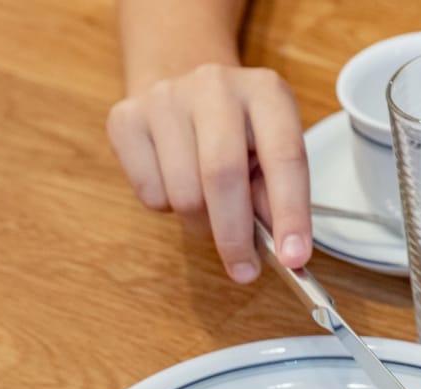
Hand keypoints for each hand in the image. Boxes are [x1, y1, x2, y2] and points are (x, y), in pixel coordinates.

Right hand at [107, 63, 311, 280]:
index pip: (285, 156)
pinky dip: (166, 207)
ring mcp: (166, 97)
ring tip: (209, 210)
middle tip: (244, 270)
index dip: (291, 213)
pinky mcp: (126, 118)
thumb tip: (280, 249)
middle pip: (222, 174)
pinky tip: (175, 183)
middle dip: (235, 235)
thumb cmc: (237, 134)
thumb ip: (275, 196)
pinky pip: (149, 192)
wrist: (181, 90)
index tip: (294, 259)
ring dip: (200, 223)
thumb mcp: (270, 154)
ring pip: (183, 192)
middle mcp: (216, 85)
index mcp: (265, 92)